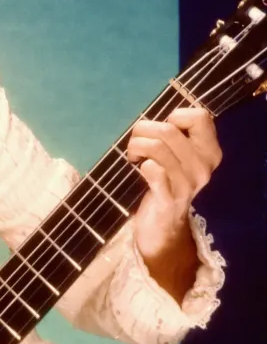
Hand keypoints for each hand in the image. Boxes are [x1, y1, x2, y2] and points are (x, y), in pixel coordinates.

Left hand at [127, 107, 221, 299]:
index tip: (163, 130)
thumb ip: (177, 136)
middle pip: (168, 130)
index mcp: (210, 152)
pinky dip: (141, 165)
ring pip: (157, 148)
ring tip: (133, 155)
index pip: (199, 117)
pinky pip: (153, 171)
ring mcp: (187, 184)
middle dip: (143, 131)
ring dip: (136, 146)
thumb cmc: (167, 183)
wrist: (164, 226)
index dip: (174, 117)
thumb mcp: (180, 157)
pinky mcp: (168, 198)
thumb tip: (156, 119)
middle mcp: (204, 167)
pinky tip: (138, 168)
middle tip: (136, 143)